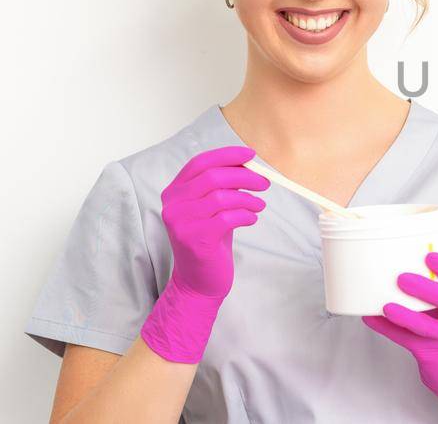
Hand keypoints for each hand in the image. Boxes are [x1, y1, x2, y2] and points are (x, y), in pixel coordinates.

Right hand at [139, 145, 268, 362]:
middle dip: (244, 176)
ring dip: (248, 198)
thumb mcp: (212, 209)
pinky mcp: (195, 239)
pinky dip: (245, 215)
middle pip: (213, 177)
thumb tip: (248, 165)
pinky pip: (227, 218)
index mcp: (174, 192)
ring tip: (259, 205)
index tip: (250, 155)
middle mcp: (173, 205)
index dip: (227, 155)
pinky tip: (251, 219)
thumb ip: (221, 187)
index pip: (200, 163)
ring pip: (221, 197)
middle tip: (264, 183)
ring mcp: (181, 222)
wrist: (198, 281)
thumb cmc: (208, 241)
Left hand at [362, 252, 437, 423]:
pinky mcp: (431, 354)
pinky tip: (371, 319)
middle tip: (402, 278)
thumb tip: (396, 268)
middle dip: (426, 288)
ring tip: (387, 306)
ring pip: (427, 326)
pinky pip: (407, 341)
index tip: (429, 256)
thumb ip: (433, 293)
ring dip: (406, 315)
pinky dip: (387, 329)